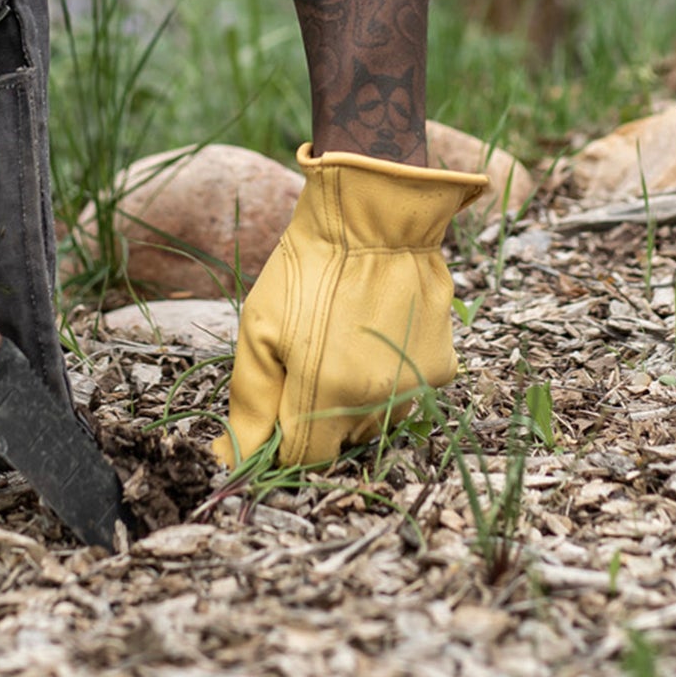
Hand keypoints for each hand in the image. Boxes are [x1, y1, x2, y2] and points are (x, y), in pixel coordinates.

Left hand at [215, 143, 486, 467]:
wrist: (375, 217)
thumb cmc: (307, 268)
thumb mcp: (260, 328)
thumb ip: (250, 401)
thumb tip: (232, 458)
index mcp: (329, 393)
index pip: (303, 459)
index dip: (282, 442)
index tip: (273, 409)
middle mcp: (380, 400)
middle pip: (340, 441)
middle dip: (315, 416)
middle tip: (303, 361)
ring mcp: (417, 386)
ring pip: (375, 421)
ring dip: (352, 399)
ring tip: (339, 340)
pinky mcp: (442, 369)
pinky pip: (405, 392)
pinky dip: (385, 376)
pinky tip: (372, 333)